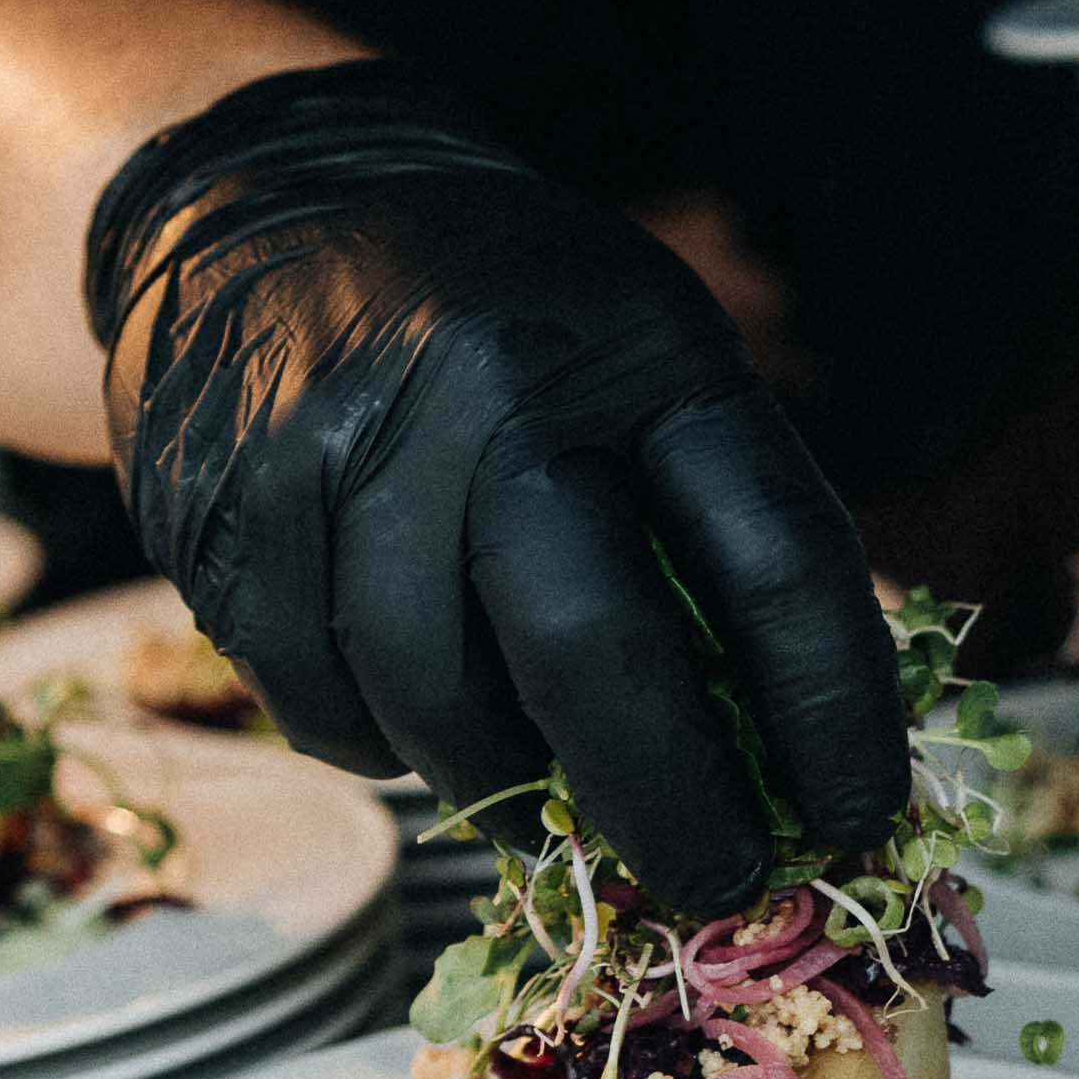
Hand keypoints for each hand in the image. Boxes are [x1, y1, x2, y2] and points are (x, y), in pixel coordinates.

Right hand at [85, 61, 907, 911]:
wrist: (265, 197)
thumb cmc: (501, 317)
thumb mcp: (639, 355)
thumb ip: (709, 526)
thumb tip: (790, 758)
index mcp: (632, 350)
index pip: (770, 550)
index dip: (829, 708)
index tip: (857, 815)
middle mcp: (485, 392)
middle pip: (592, 651)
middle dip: (668, 804)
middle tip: (708, 881)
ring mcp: (339, 453)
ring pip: (436, 708)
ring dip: (502, 783)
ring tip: (537, 787)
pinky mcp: (222, 518)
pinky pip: (320, 710)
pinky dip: (380, 744)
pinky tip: (409, 707)